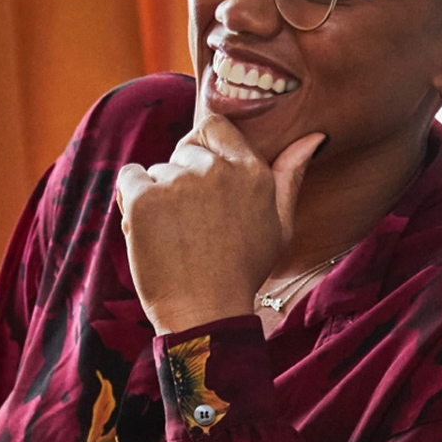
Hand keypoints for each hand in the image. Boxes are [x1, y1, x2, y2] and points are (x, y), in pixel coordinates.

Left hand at [116, 116, 325, 333]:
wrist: (205, 314)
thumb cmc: (242, 273)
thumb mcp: (279, 226)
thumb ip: (289, 177)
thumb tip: (312, 138)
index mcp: (252, 172)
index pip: (215, 126)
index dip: (202, 149)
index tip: (201, 180)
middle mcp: (217, 170)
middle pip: (184, 150)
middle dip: (181, 179)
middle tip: (191, 223)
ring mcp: (178, 182)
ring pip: (157, 169)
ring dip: (157, 194)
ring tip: (172, 236)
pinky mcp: (145, 198)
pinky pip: (129, 178)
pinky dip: (131, 200)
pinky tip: (147, 229)